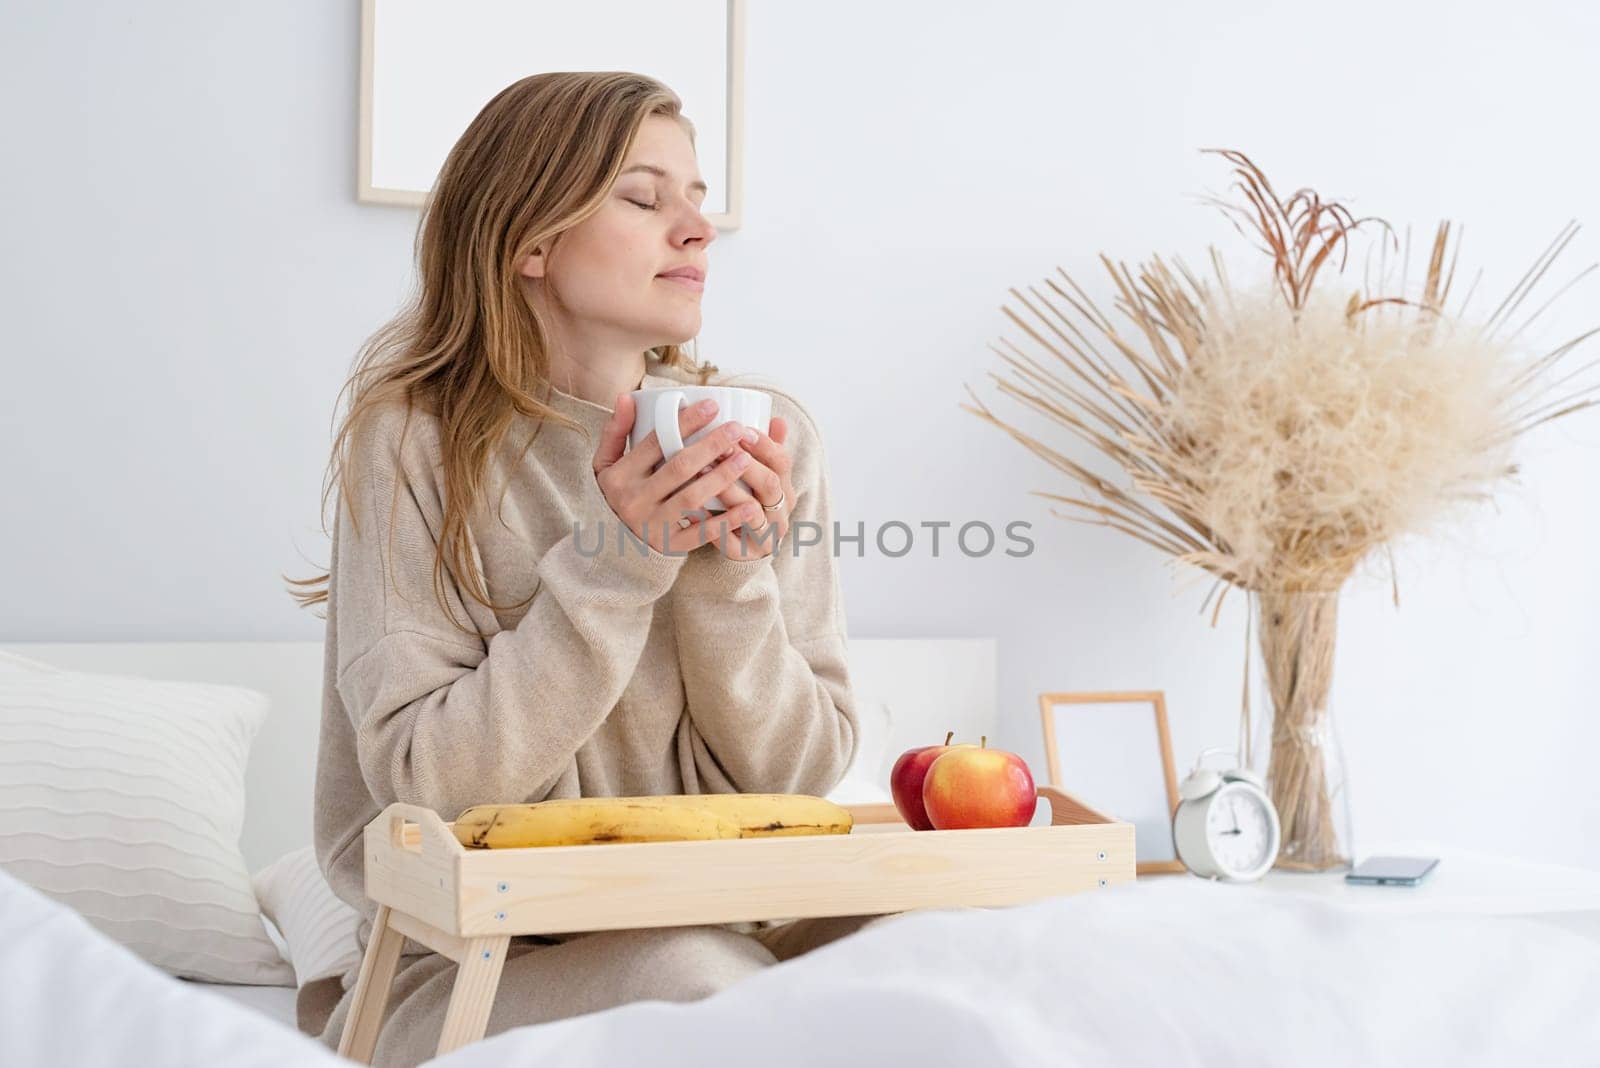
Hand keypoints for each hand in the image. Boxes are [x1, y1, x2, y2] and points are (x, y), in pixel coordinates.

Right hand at [593, 394, 766, 554]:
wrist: (612, 544)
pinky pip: (702, 533)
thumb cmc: (619, 493)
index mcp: (619, 476)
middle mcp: (634, 501)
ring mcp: (652, 525)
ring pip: (692, 498)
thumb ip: (615, 432)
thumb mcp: (605, 464)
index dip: (685, 423)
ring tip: (746, 458)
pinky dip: (727, 521)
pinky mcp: (670, 546)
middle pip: (679, 468)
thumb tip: (626, 397)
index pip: (655, 443)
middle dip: (711, 446)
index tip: (713, 405)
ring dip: (722, 477)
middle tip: (738, 429)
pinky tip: (749, 507)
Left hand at [693, 415, 795, 560]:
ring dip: (728, 490)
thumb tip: (777, 418)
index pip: (782, 462)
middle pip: (770, 484)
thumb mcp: (763, 477)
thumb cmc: (752, 504)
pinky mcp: (744, 555)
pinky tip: (694, 509)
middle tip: (721, 447)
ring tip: (703, 471)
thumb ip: (767, 449)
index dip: (764, 444)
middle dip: (745, 463)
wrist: (749, 550)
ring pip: (751, 512)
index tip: (741, 428)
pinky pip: (729, 540)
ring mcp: (764, 535)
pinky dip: (712, 524)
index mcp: (785, 489)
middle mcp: (780, 512)